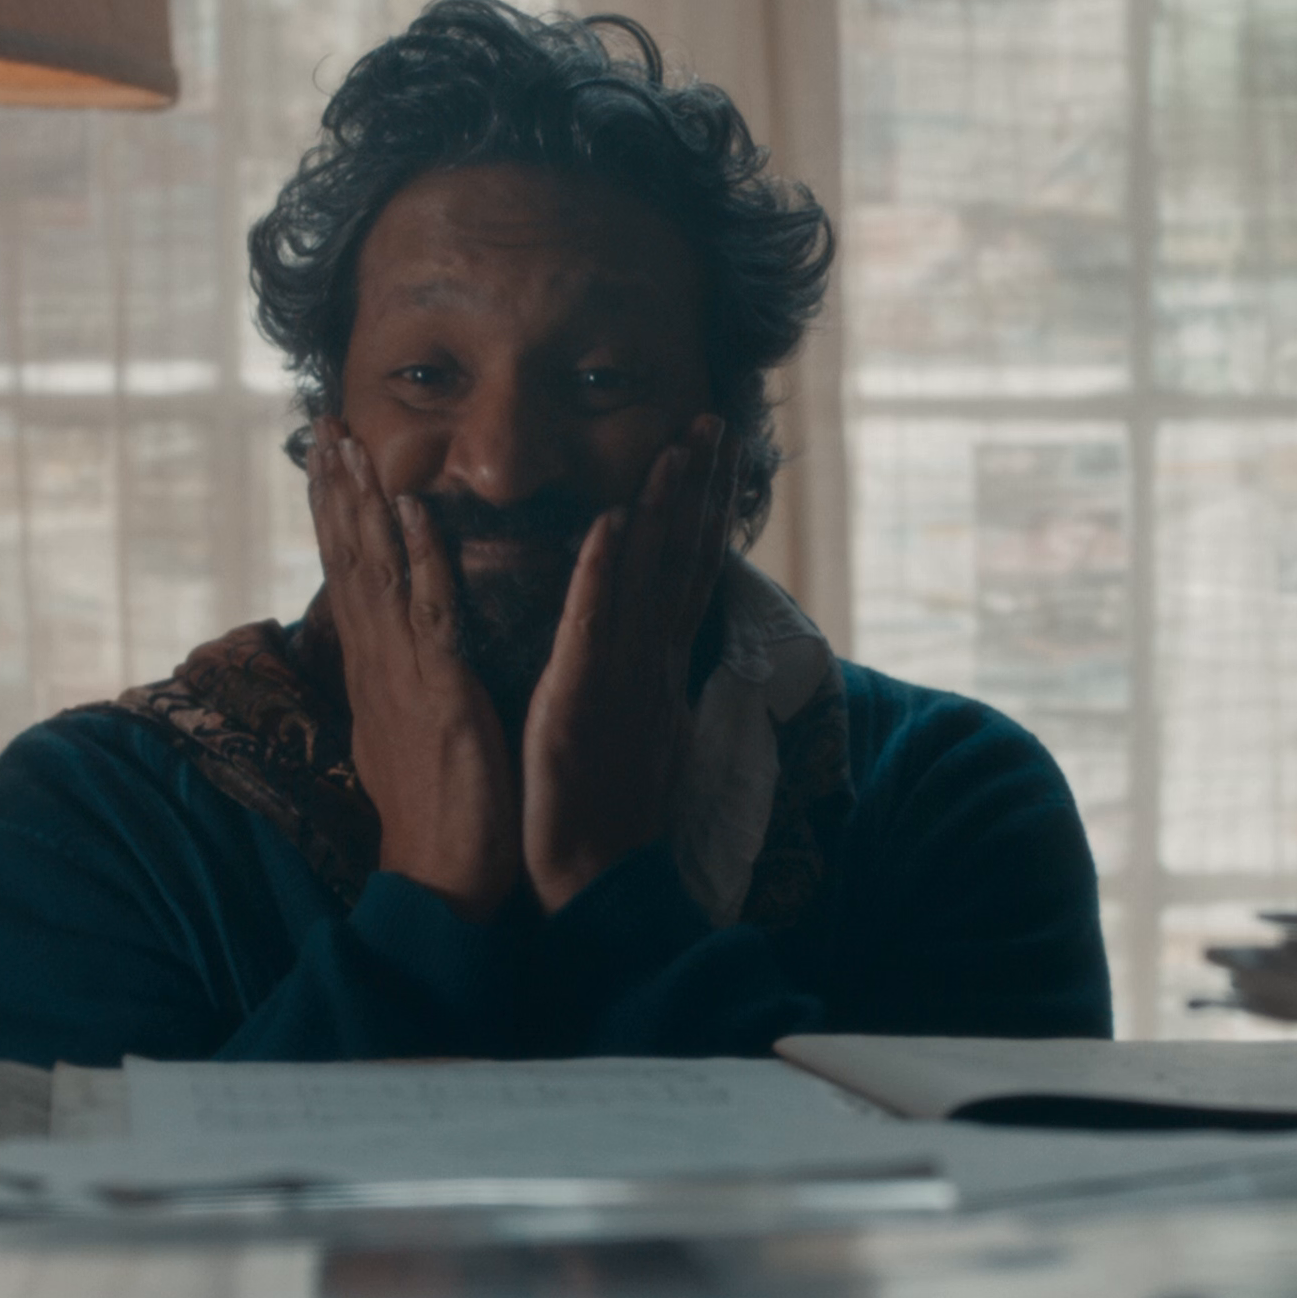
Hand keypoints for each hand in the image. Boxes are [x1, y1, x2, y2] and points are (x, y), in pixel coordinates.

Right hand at [308, 420, 520, 921]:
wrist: (443, 877)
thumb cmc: (436, 809)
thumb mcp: (405, 733)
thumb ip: (398, 682)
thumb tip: (386, 653)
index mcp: (373, 669)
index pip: (347, 574)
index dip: (334, 512)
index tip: (325, 456)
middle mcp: (377, 663)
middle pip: (348, 560)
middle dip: (335, 489)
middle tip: (324, 426)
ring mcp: (404, 675)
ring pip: (376, 572)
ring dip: (362, 504)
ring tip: (349, 445)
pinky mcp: (440, 693)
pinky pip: (431, 613)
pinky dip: (420, 558)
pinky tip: (410, 511)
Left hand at [522, 414, 733, 912]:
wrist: (593, 880)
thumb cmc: (603, 811)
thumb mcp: (633, 728)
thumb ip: (639, 673)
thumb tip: (651, 636)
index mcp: (658, 665)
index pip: (689, 569)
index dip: (706, 506)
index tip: (716, 448)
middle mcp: (651, 660)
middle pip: (685, 557)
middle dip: (702, 485)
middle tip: (715, 417)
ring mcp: (622, 678)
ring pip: (650, 578)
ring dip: (667, 507)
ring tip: (679, 442)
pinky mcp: (580, 700)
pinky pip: (593, 626)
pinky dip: (603, 573)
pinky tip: (613, 521)